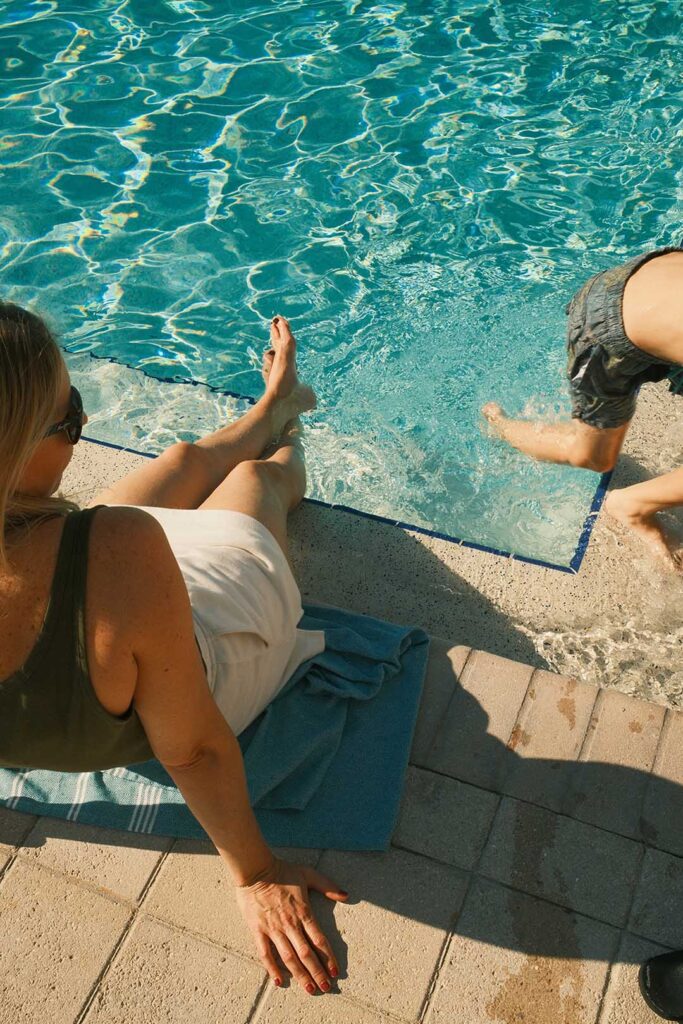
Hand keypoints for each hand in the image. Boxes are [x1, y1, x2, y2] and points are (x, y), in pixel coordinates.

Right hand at [235, 857, 348, 993]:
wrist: (255, 870)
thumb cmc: (282, 871)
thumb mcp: (308, 874)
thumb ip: (327, 886)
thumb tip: (346, 895)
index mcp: (304, 912)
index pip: (319, 940)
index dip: (328, 957)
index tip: (335, 971)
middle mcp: (291, 924)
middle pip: (307, 954)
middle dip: (317, 972)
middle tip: (325, 988)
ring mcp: (274, 929)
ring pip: (289, 957)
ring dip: (300, 975)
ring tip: (310, 989)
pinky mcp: (258, 931)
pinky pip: (266, 953)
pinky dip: (272, 968)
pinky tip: (279, 981)